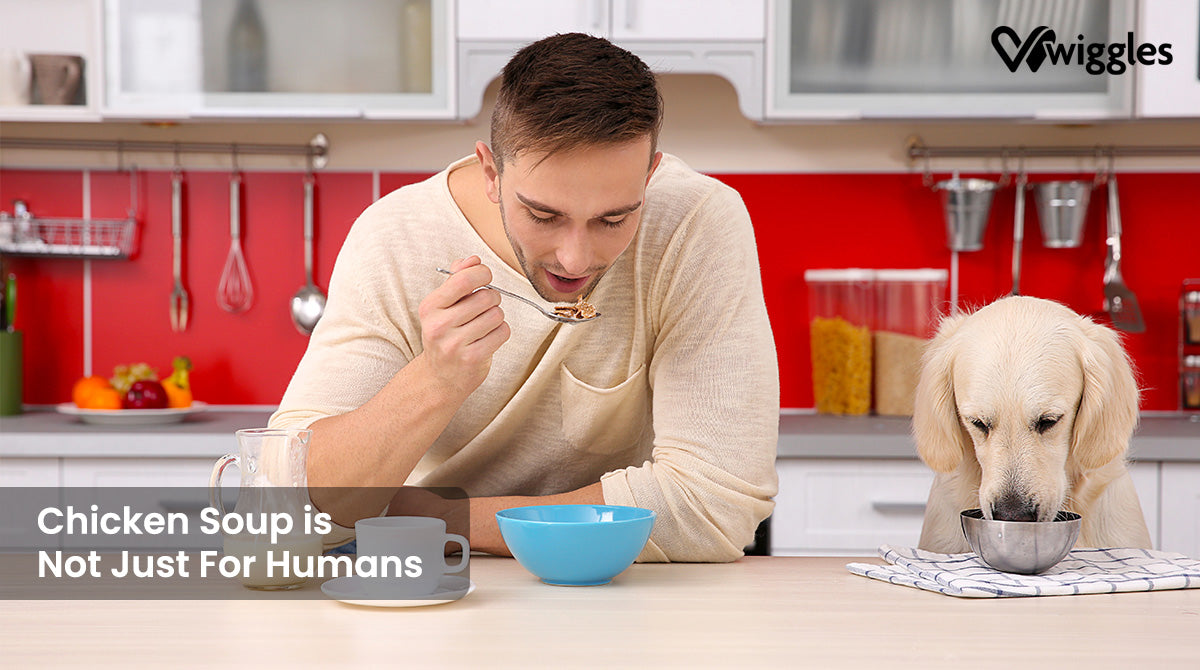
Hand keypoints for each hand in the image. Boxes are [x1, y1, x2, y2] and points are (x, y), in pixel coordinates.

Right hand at [418, 256, 510, 397]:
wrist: (440, 377)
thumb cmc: (446, 335)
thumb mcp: (443, 306)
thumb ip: (457, 278)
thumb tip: (473, 259)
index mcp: (430, 306)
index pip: (464, 278)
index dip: (483, 273)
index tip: (484, 278)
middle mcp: (439, 325)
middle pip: (486, 297)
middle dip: (492, 299)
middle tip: (485, 307)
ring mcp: (454, 344)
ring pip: (497, 315)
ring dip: (497, 317)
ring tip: (485, 325)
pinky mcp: (472, 358)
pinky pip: (502, 332)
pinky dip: (501, 333)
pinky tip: (489, 338)